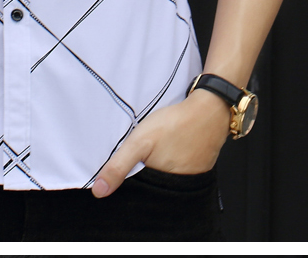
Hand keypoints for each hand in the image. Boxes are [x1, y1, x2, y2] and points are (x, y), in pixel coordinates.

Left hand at [91, 88, 229, 197]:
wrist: (209, 111)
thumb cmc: (174, 125)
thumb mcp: (140, 142)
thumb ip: (118, 166)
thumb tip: (98, 192)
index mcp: (161, 188)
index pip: (138, 197)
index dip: (126, 187)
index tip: (116, 177)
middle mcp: (177, 190)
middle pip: (151, 189)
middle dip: (140, 179)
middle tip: (136, 160)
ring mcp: (189, 180)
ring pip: (163, 181)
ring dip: (154, 171)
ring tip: (151, 154)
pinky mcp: (196, 170)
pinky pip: (177, 172)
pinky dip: (168, 164)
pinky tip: (165, 151)